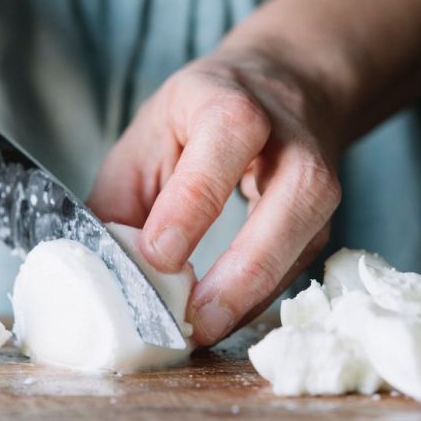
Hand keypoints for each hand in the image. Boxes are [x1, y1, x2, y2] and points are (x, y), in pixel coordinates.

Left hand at [88, 48, 341, 344]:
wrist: (286, 89)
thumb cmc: (202, 114)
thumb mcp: (148, 135)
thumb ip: (122, 200)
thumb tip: (98, 271)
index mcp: (232, 106)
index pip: (220, 151)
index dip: (188, 209)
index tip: (158, 258)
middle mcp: (291, 144)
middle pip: (283, 209)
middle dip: (237, 276)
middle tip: (191, 322)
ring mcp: (319, 187)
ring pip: (298, 249)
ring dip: (248, 300)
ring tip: (201, 331)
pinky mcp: (322, 225)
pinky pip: (293, 270)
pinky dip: (256, 300)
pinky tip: (221, 318)